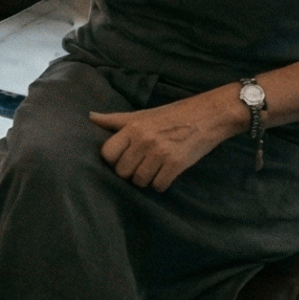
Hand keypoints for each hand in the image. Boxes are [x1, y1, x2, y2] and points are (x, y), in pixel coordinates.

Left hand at [89, 88, 243, 190]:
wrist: (208, 115)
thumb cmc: (172, 114)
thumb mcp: (142, 114)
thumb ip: (115, 120)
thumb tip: (90, 116)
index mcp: (133, 126)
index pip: (107, 153)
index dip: (113, 160)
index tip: (122, 158)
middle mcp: (144, 139)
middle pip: (122, 171)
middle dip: (129, 172)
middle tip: (140, 165)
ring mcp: (160, 153)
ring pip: (139, 181)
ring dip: (145, 180)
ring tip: (153, 169)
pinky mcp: (176, 164)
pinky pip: (158, 186)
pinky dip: (161, 184)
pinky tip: (166, 174)